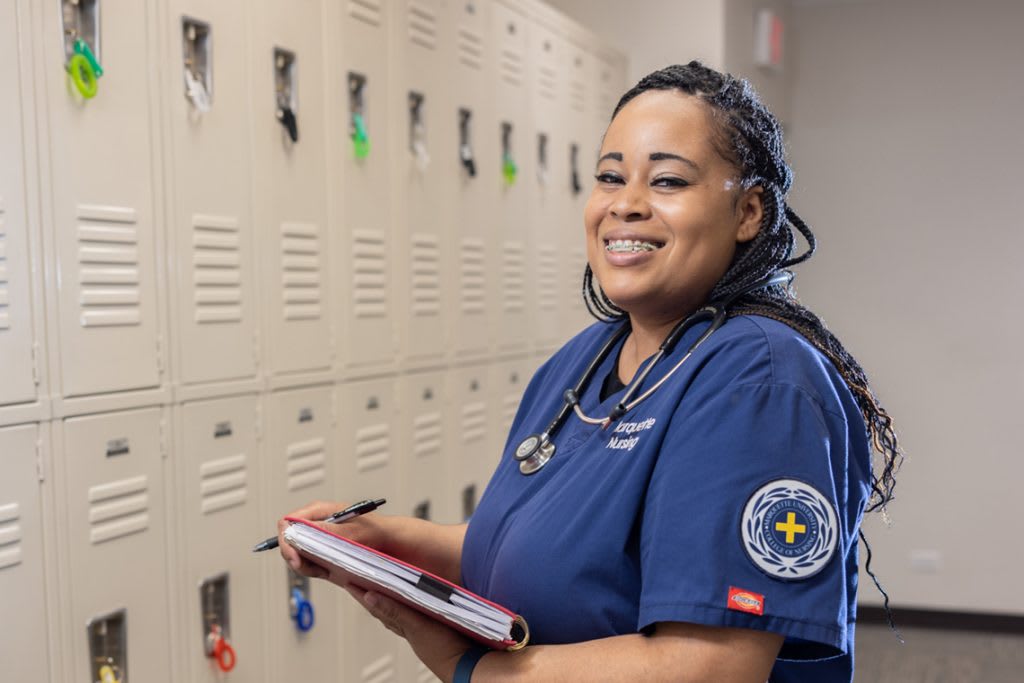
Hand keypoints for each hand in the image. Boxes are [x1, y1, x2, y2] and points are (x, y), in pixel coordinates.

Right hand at [277, 500, 384, 578]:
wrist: (386, 541)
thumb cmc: (374, 530)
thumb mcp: (353, 530)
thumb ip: (329, 530)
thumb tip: (304, 529)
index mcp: (320, 511)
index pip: (288, 522)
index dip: (286, 540)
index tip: (295, 559)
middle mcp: (315, 523)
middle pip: (289, 540)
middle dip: (295, 557)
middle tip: (314, 570)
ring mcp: (316, 537)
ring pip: (296, 553)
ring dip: (305, 566)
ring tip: (324, 571)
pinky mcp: (320, 550)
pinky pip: (307, 560)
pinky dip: (313, 569)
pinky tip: (327, 572)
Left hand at [343, 584, 472, 682]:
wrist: (467, 664)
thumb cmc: (443, 649)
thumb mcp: (416, 625)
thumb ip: (394, 610)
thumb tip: (369, 596)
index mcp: (401, 624)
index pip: (376, 606)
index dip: (361, 594)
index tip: (348, 582)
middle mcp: (408, 627)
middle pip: (384, 608)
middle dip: (372, 596)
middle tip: (359, 582)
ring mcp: (420, 629)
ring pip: (398, 612)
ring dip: (388, 600)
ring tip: (379, 588)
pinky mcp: (432, 629)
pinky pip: (413, 614)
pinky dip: (406, 605)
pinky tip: (411, 600)